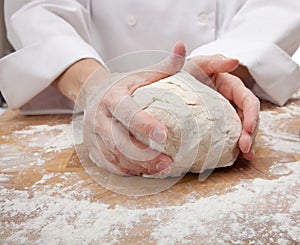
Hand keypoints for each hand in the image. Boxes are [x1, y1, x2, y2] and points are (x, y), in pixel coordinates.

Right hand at [80, 42, 185, 174]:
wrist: (93, 92)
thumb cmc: (125, 85)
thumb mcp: (142, 74)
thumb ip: (164, 66)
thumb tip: (183, 46)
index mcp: (112, 97)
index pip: (127, 112)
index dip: (144, 124)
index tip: (165, 136)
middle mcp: (99, 117)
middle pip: (118, 140)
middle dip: (143, 155)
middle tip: (168, 162)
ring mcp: (93, 134)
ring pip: (113, 156)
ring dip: (137, 166)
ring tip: (162, 169)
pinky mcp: (92, 147)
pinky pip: (108, 164)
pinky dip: (127, 171)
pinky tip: (145, 172)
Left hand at [184, 55, 259, 159]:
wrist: (166, 86)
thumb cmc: (182, 72)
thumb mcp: (196, 65)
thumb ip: (212, 61)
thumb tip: (234, 60)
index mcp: (230, 85)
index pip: (247, 99)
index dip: (252, 114)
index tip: (249, 128)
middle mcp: (230, 99)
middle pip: (248, 117)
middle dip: (250, 133)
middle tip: (245, 147)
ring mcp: (223, 113)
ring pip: (242, 128)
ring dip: (247, 142)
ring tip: (245, 155)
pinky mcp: (216, 124)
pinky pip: (229, 135)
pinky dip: (235, 146)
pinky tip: (237, 156)